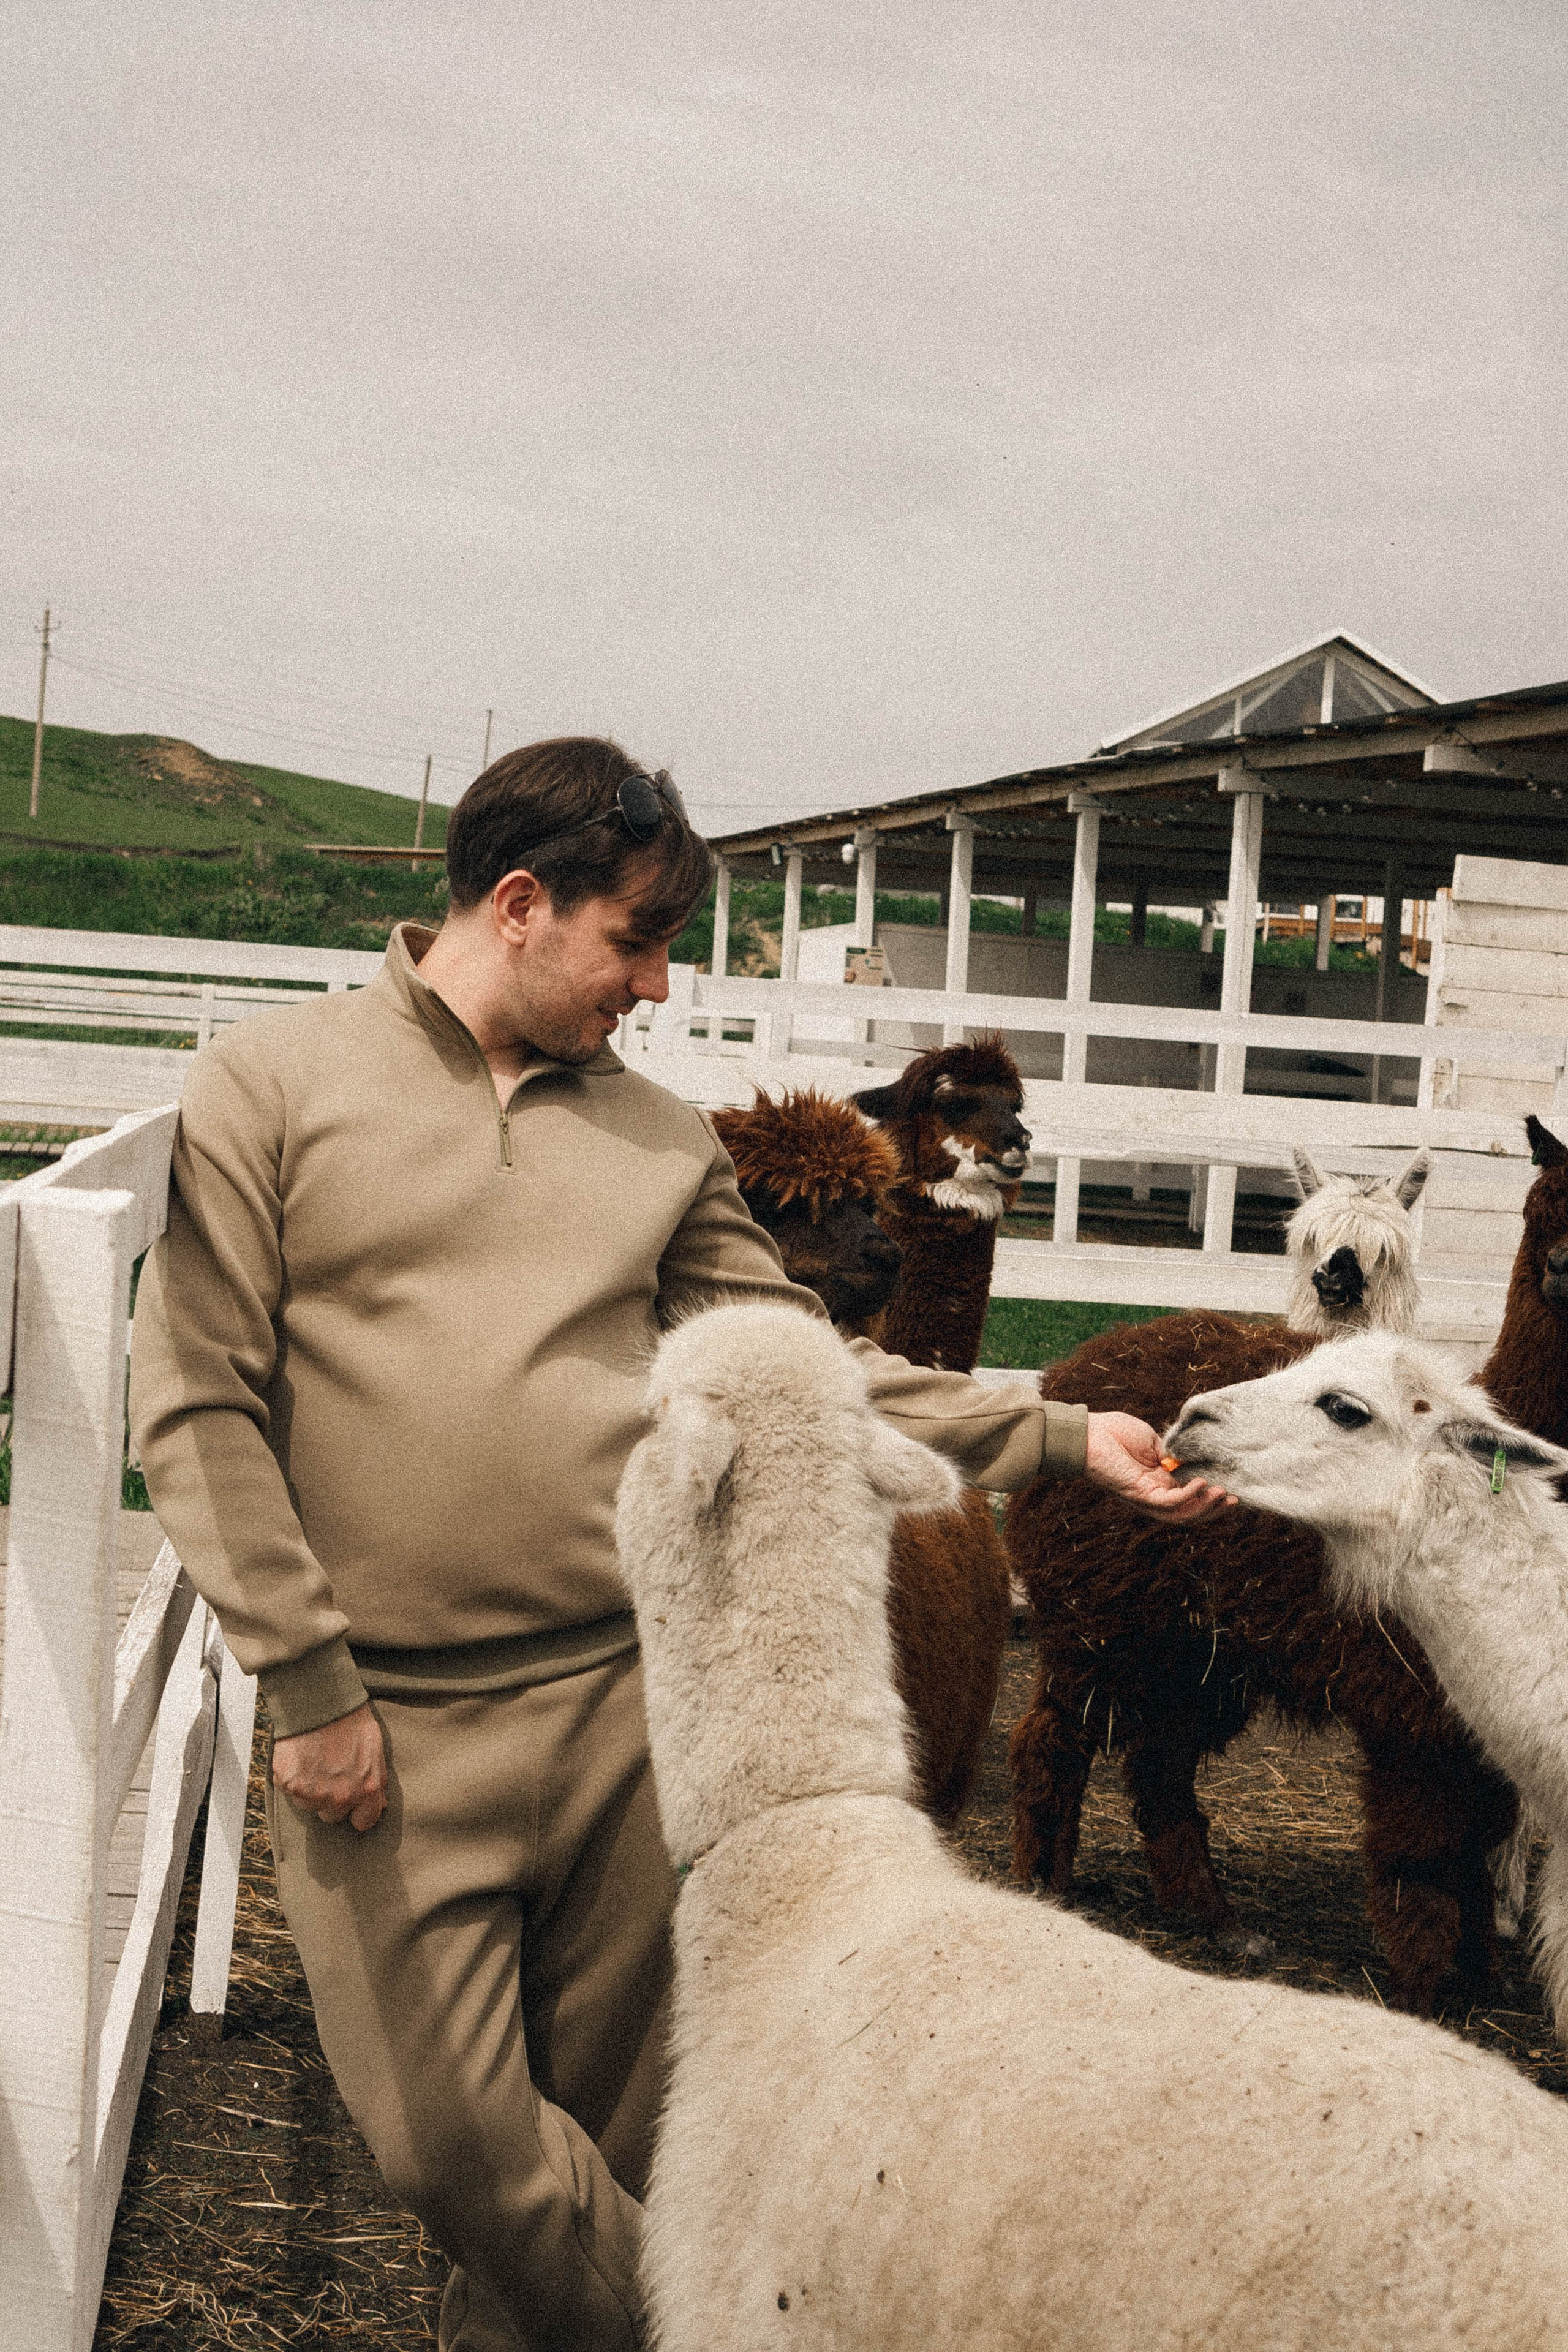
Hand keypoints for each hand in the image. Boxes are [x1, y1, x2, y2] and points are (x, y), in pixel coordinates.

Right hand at [272, 1702, 387, 1830]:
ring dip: (309, 1789)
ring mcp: (313, 1793)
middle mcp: (340, 1797)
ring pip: (308, 1805)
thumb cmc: (351, 1721)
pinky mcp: (289, 1784)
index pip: (364, 1822)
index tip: (352, 1801)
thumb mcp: (375, 1749)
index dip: (357, 1811)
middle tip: (329, 1772)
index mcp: (366, 1791)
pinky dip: (290, 1777)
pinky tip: (298, 1757)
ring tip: (313, 1759)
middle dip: (331, 1799)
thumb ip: (378, 1780)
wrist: (320, 1700)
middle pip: (333, 1816)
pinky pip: (288, 1790)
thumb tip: (381, 1803)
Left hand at [1083, 1411, 1235, 1523]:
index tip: (1231, 1492)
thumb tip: (1189, 1459)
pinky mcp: (1138, 1494)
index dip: (1210, 1499)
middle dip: (1213, 1510)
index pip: (1188, 1500)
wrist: (1088, 1432)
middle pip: (1187, 1514)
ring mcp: (1145, 1497)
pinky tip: (1200, 1483)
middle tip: (1234, 1500)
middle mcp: (1153, 1495)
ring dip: (1204, 1507)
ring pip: (1180, 1515)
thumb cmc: (1115, 1433)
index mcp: (1157, 1483)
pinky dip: (1187, 1496)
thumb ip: (1172, 1454)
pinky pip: (1167, 1503)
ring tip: (1223, 1494)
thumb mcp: (1153, 1441)